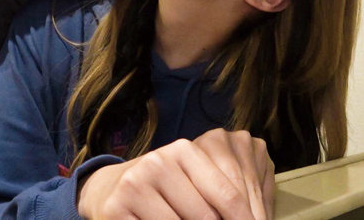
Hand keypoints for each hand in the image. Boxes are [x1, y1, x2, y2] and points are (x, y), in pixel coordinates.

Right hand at [77, 129, 274, 219]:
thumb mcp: (191, 183)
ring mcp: (136, 183)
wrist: (110, 189)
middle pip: (207, 216)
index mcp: (185, 151)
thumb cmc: (163, 190)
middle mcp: (160, 161)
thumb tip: (253, 219)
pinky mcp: (118, 206)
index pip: (228, 194)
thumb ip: (219, 198)